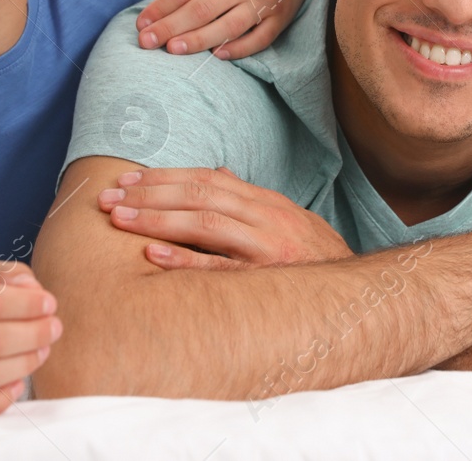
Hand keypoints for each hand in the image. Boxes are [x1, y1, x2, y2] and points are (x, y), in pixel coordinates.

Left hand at [97, 166, 352, 268]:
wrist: (363, 298)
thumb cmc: (316, 263)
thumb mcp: (287, 223)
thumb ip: (248, 202)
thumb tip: (215, 174)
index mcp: (267, 204)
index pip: (207, 180)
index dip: (163, 177)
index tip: (125, 180)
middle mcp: (267, 219)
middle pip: (200, 196)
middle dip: (149, 193)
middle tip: (108, 197)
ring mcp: (269, 249)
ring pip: (207, 223)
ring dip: (157, 218)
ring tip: (119, 218)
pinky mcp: (268, 281)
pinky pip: (221, 270)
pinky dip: (185, 259)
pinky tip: (153, 254)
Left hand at [136, 0, 321, 58]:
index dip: (160, 8)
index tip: (141, 24)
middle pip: (200, 10)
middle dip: (169, 27)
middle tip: (145, 42)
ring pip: (227, 26)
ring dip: (198, 40)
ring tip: (171, 50)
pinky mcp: (282, 14)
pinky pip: (260, 37)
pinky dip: (240, 48)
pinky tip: (218, 55)